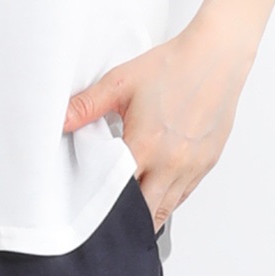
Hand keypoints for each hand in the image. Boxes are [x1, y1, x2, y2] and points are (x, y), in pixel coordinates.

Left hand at [61, 17, 254, 232]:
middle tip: (106, 214)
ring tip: (127, 206)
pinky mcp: (206, 165)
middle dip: (124, 217)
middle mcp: (171, 164)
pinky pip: (183, 196)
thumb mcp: (120, 83)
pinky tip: (153, 186)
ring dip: (146, 212)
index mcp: (146, 147)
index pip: (118, 195)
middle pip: (144, 213)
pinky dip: (167, 198)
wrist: (214, 59)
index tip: (89, 206)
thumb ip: (86, 106)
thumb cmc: (171, 68)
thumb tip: (60, 121)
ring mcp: (191, 168)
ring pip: (165, 209)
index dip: (101, 204)